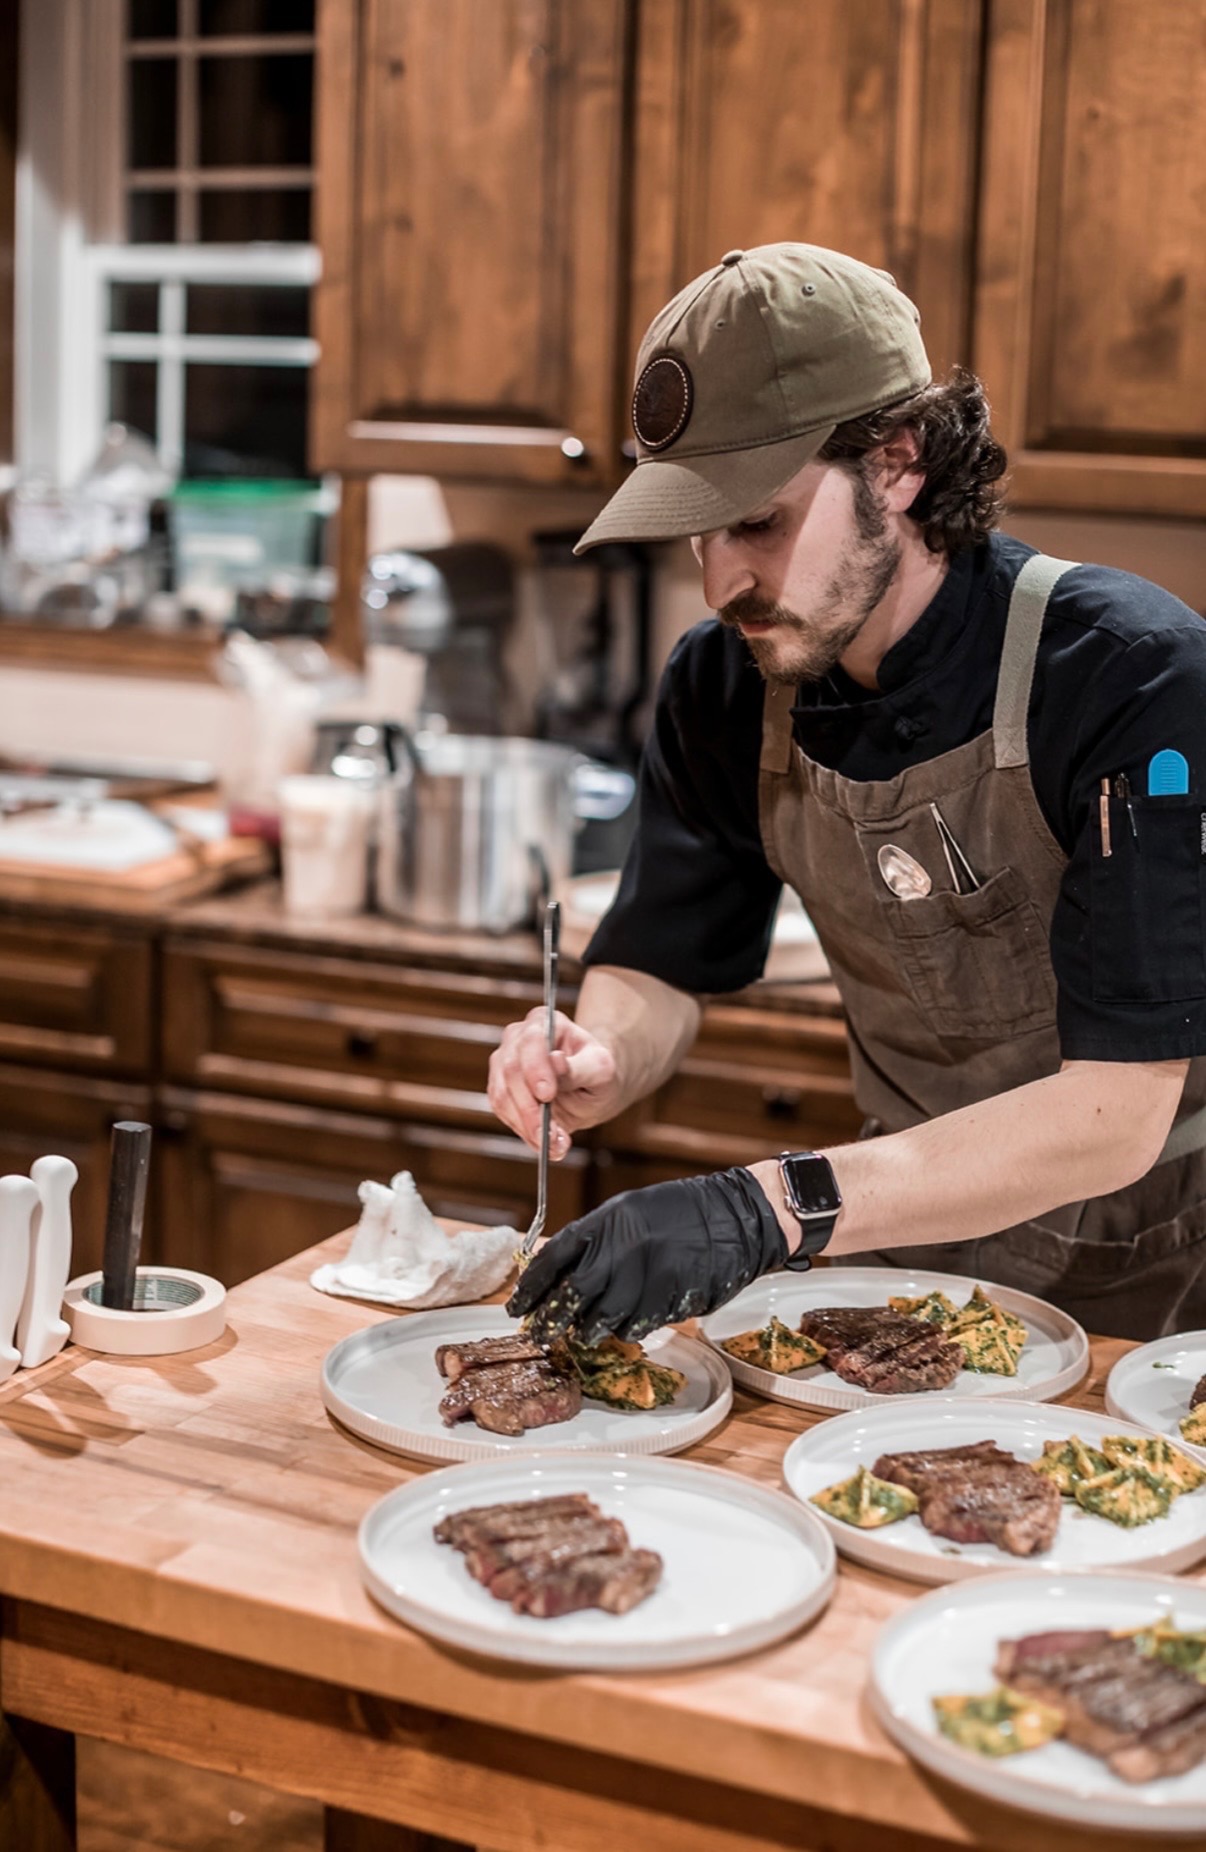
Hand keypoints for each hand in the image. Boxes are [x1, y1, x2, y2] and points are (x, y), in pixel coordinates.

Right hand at [487, 1008, 619, 1157]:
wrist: (590, 1086)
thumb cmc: (597, 1071)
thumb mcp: (600, 1069)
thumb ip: (578, 1067)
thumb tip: (555, 1061)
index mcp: (545, 1022)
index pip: (532, 1040)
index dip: (535, 1068)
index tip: (547, 1095)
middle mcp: (518, 1038)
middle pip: (511, 1070)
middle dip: (530, 1108)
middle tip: (551, 1136)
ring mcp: (504, 1063)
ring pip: (501, 1095)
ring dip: (526, 1125)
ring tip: (554, 1145)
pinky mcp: (500, 1089)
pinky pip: (502, 1111)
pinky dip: (522, 1130)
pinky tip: (544, 1142)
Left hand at [506, 1168, 787, 1343]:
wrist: (735, 1218)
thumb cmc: (679, 1213)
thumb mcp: (629, 1212)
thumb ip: (595, 1240)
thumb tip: (558, 1271)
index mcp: (608, 1221)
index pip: (554, 1257)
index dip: (531, 1286)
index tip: (516, 1307)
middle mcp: (622, 1248)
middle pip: (572, 1295)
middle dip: (551, 1320)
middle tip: (541, 1334)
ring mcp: (647, 1276)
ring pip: (602, 1319)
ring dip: (589, 1330)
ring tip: (585, 1331)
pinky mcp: (669, 1300)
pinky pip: (635, 1327)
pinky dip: (624, 1330)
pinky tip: (624, 1325)